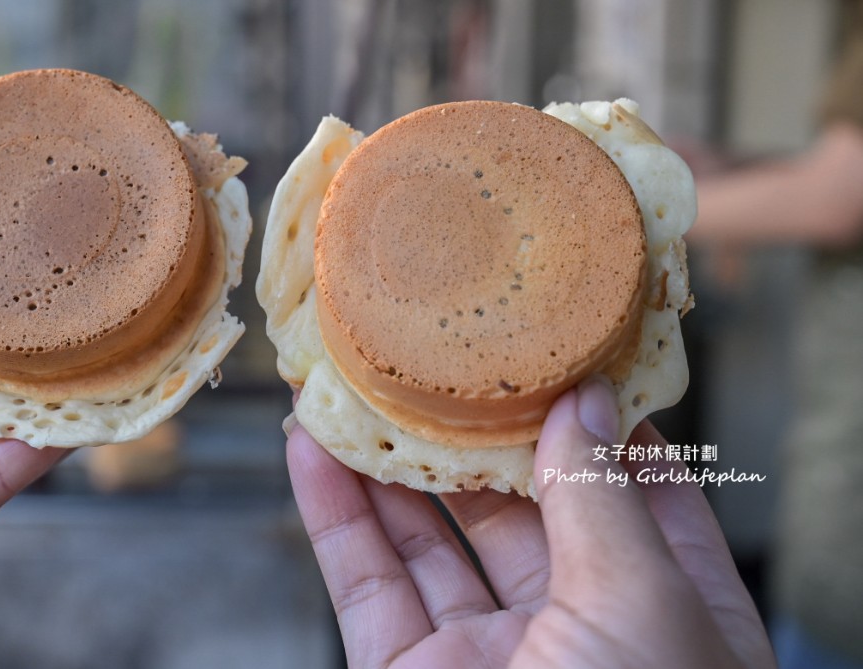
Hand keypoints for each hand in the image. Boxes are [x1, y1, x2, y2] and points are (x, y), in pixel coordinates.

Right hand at [286, 377, 774, 667]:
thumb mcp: (642, 609)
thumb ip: (602, 500)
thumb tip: (584, 398)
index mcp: (669, 614)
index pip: (636, 493)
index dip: (592, 417)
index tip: (549, 344)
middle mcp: (579, 630)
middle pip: (520, 504)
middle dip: (473, 428)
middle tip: (432, 350)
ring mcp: (488, 658)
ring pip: (431, 538)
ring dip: (388, 459)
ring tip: (356, 380)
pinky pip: (368, 584)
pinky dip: (335, 514)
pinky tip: (313, 451)